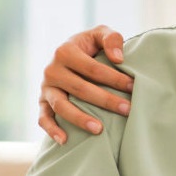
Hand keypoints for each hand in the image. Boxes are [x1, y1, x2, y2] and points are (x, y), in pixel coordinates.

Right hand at [37, 25, 133, 143]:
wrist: (68, 55)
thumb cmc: (89, 46)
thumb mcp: (99, 34)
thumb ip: (111, 38)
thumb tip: (119, 59)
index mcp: (65, 51)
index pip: (92, 68)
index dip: (113, 78)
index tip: (133, 87)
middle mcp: (51, 69)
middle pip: (80, 89)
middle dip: (105, 100)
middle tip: (127, 109)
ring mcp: (45, 88)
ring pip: (61, 106)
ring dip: (80, 119)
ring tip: (100, 130)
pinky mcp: (42, 103)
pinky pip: (43, 118)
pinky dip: (52, 130)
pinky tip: (65, 140)